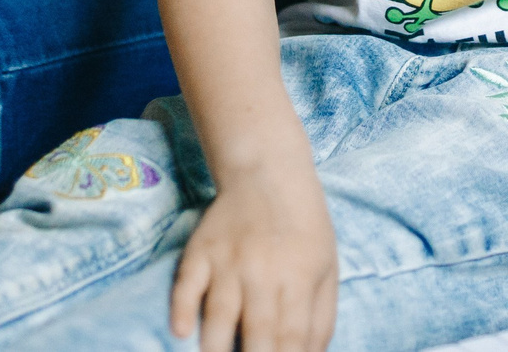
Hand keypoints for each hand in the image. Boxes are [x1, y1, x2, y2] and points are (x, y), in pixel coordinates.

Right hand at [170, 171, 336, 351]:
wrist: (268, 173)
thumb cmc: (304, 227)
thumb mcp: (327, 269)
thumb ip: (321, 319)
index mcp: (299, 278)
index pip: (292, 338)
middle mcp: (263, 271)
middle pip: (258, 332)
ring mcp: (228, 260)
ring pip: (219, 313)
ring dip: (216, 348)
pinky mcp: (201, 250)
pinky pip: (186, 282)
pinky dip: (182, 307)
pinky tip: (181, 331)